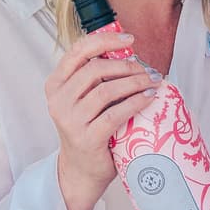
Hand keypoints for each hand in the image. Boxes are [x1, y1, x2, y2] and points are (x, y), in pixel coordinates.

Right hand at [46, 31, 159, 208]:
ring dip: (136, 83)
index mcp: (56, 84)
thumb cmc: (89, 128)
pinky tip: (150, 98)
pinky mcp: (86, 138)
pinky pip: (115, 113)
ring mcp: (70, 120)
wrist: (81, 170)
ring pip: (106, 90)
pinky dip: (136, 102)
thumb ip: (97, 77)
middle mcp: (58, 100)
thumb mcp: (86, 98)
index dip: (105, 40)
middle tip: (149, 71)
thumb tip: (131, 52)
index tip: (130, 39)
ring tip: (153, 82)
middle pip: (95, 69)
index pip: (78, 51)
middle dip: (127, 66)